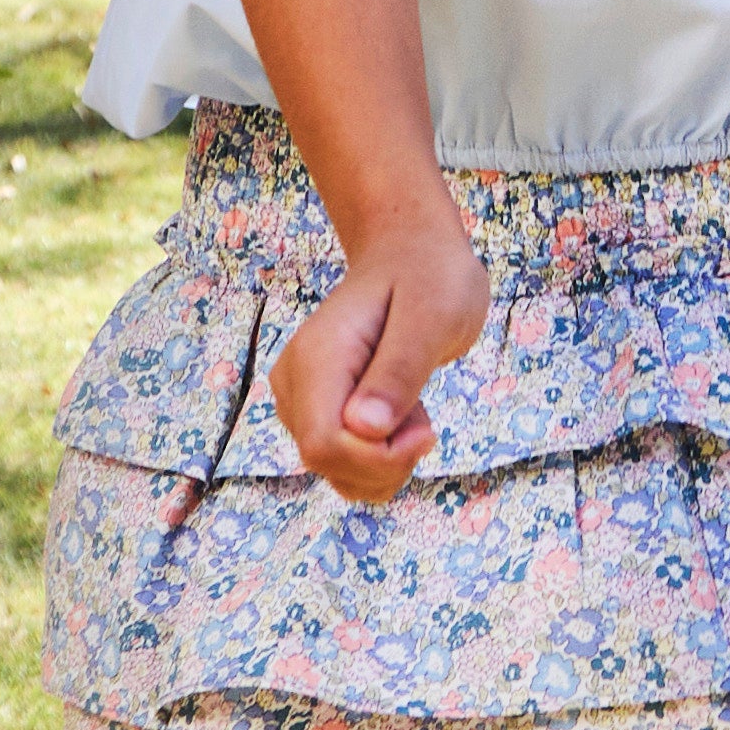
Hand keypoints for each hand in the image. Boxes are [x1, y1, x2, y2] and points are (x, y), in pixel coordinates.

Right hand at [272, 198, 490, 500]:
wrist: (410, 256)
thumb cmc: (429, 277)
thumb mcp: (433, 315)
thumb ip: (399, 372)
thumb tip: (365, 429)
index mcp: (317, 359)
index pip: (325, 445)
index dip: (379, 458)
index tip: (427, 430)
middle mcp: (295, 385)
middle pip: (328, 464)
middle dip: (388, 462)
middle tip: (425, 418)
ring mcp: (302, 402)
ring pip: (337, 473)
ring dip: (389, 463)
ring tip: (412, 408)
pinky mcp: (317, 414)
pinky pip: (346, 466)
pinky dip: (384, 459)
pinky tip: (402, 416)